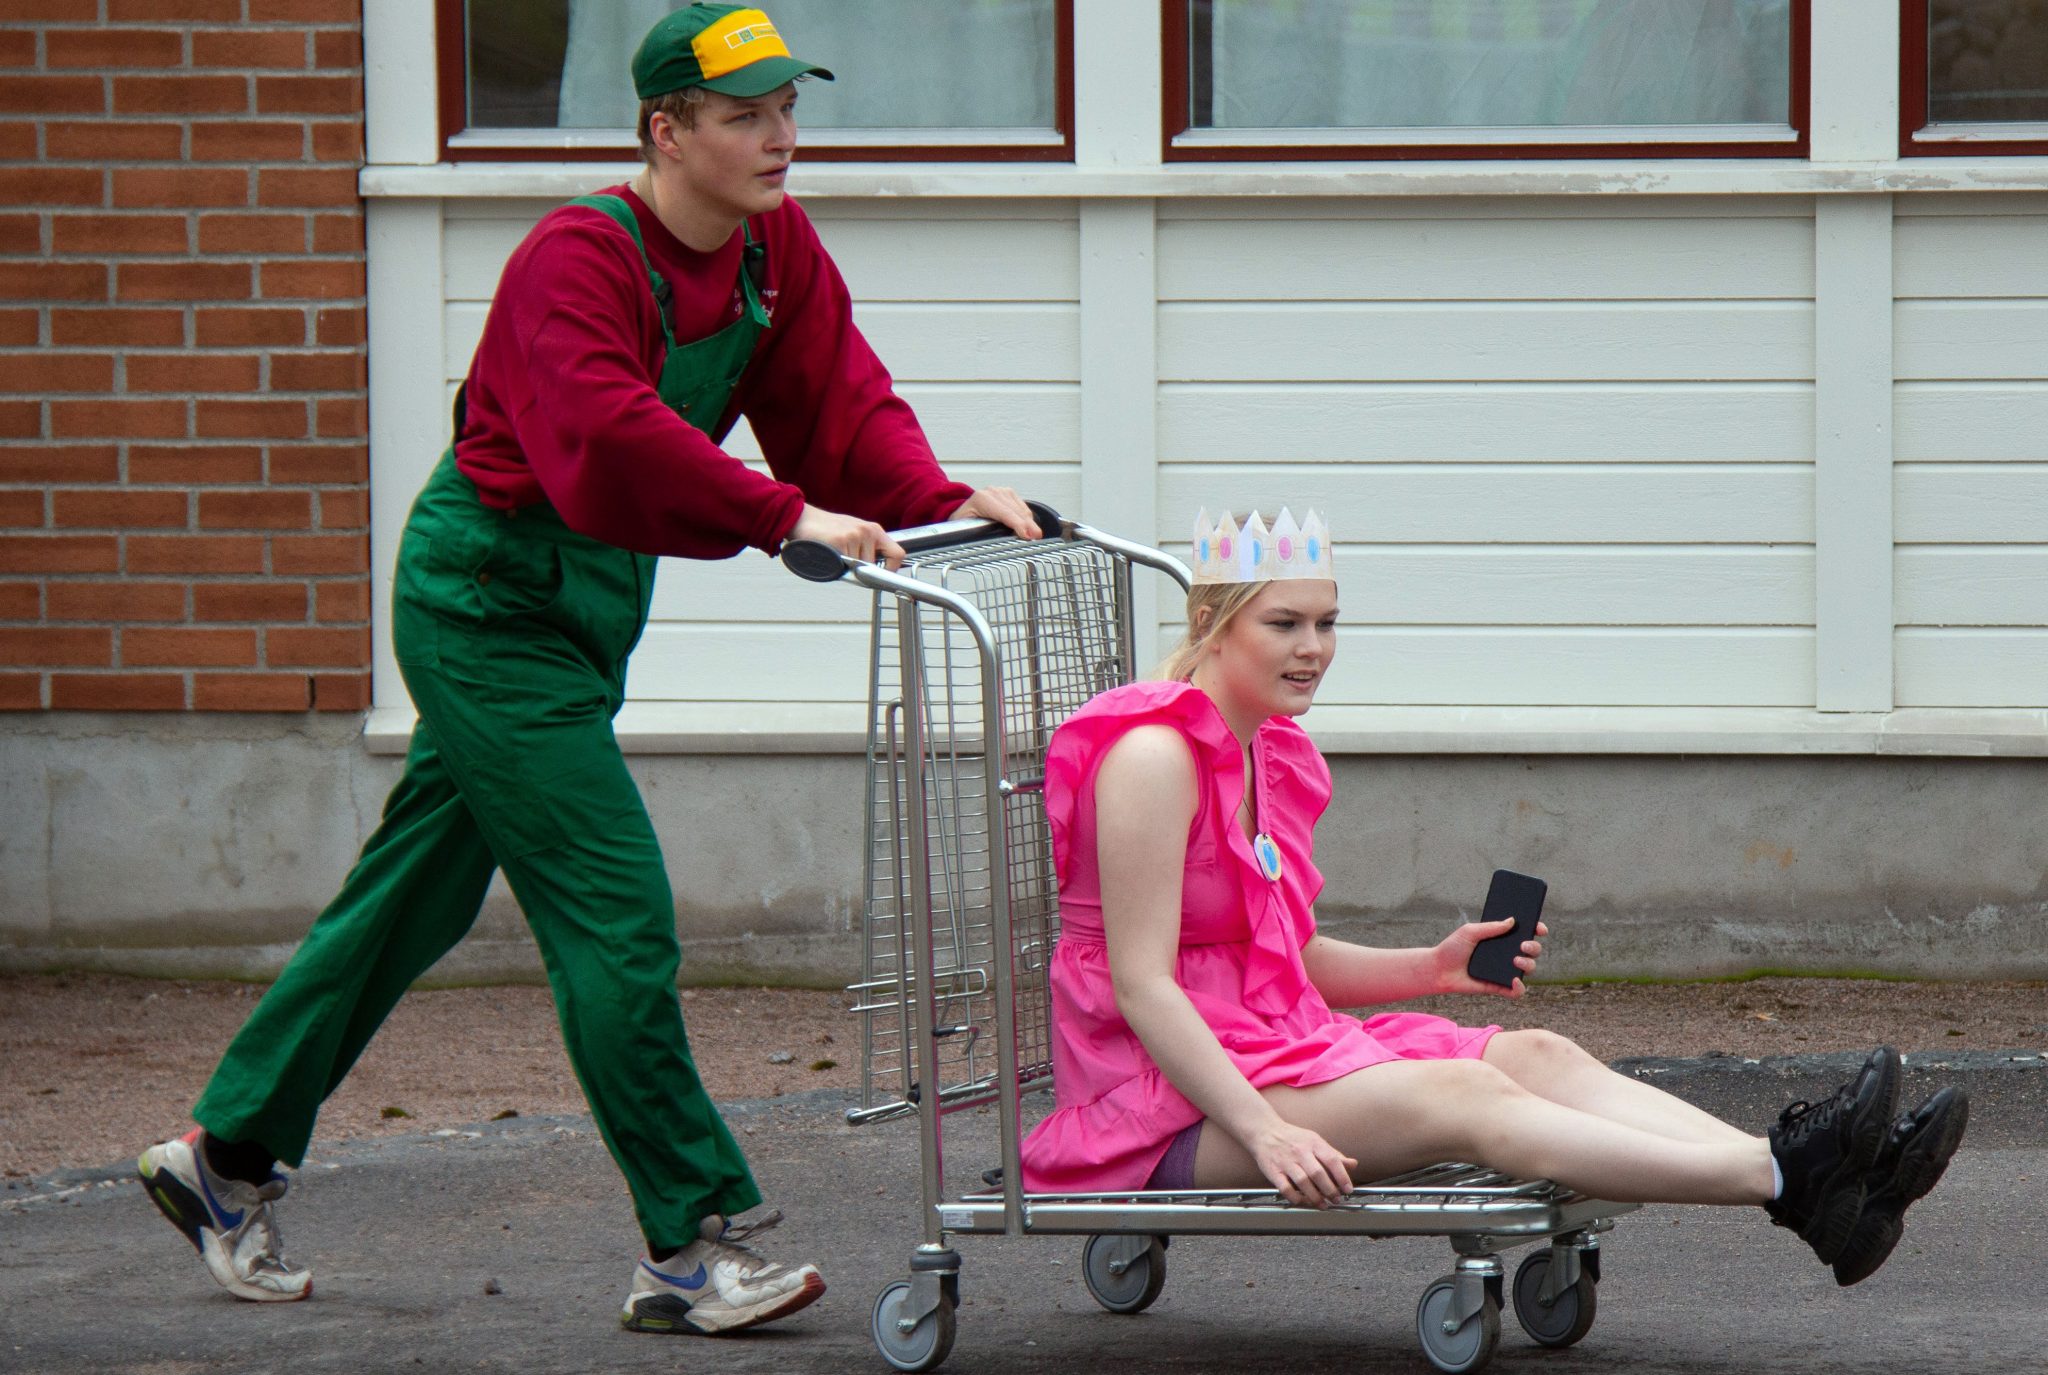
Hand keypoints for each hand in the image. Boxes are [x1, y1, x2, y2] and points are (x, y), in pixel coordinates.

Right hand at [788, 504, 904, 569]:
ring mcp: (855, 535)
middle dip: (861, 570)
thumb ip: (866, 550)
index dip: (891, 569)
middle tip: (847, 563)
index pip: (897, 554)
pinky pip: (845, 565)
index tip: (881, 574)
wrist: (801, 518)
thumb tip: (874, 573)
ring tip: (836, 554)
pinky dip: (837, 566)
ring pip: (859, 568)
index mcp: (874, 530)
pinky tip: (830, 553)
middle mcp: (868, 531)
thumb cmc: (826, 528)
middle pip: (874, 566)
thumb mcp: (853, 534)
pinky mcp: (841, 541)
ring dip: (847, 567)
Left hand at [949, 486, 1040, 538]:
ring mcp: (1002, 491)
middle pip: (1017, 511)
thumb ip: (978, 534)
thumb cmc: (962, 520)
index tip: (1027, 535)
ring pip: (1022, 508)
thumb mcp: (966, 528)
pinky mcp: (1009, 493)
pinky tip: (1029, 526)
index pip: (1006, 513)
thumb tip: (993, 543)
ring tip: (1035, 535)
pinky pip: (1023, 506)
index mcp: (982, 499)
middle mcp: (993, 492)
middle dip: (1028, 525)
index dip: (1018, 525)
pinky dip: (1027, 517)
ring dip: (1030, 522)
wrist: (962, 510)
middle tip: (1036, 537)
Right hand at [1244, 1118, 1356, 1207]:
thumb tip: (1353, 1164)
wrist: (1264, 1131)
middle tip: (1336, 1200)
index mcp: (1313, 1143)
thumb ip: (1333, 1154)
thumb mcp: (1315, 1140)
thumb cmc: (1293, 1138)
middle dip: (1330, 1190)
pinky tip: (1303, 1201)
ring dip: (1315, 1197)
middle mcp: (1300, 1151)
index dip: (1342, 1176)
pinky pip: (1285, 1188)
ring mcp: (1286, 1161)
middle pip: (1318, 1173)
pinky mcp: (1273, 1171)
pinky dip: (1295, 1198)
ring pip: (1303, 1182)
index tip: (1348, 1189)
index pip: (1331, 1160)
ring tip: (1323, 1204)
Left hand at [1436, 917, 1548, 997]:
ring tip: (1516, 960)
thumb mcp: (1469, 932)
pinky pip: (1517, 991)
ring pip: (1529, 968)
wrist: (1438, 970)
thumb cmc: (1452, 948)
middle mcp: (1506, 954)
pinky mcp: (1499, 987)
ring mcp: (1504, 971)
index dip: (1536, 929)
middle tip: (1523, 944)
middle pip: (1532, 950)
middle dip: (1534, 947)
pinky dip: (1520, 988)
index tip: (1539, 928)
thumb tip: (1512, 921)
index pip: (1524, 933)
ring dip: (1528, 964)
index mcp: (1501, 938)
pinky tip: (1513, 980)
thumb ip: (1490, 927)